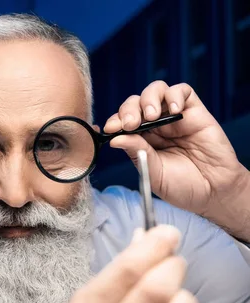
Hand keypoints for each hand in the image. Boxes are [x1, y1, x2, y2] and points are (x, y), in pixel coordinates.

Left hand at [103, 81, 249, 235]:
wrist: (213, 192)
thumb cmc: (182, 185)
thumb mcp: (153, 172)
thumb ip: (137, 153)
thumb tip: (115, 139)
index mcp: (140, 140)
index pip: (121, 122)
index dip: (114, 121)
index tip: (109, 129)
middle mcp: (154, 126)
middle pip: (135, 103)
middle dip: (128, 110)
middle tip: (130, 124)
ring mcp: (173, 117)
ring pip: (156, 91)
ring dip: (148, 99)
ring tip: (151, 115)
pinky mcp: (195, 111)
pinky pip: (182, 91)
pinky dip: (174, 95)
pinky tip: (174, 110)